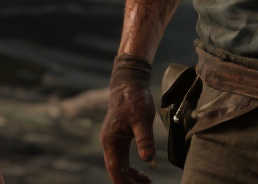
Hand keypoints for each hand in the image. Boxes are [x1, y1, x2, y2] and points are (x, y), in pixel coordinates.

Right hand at [100, 54, 154, 183]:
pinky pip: (123, 159)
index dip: (125, 183)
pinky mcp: (119, 138)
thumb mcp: (142, 118)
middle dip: (129, 182)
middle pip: (117, 171)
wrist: (128, 84)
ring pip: (120, 166)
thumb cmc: (134, 99)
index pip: (116, 169)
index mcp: (111, 140)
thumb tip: (148, 160)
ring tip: (147, 183)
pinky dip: (132, 168)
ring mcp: (113, 141)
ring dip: (131, 177)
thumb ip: (144, 139)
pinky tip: (143, 172)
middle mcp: (109, 143)